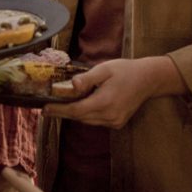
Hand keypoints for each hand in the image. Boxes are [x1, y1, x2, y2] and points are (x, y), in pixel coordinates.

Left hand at [44, 56, 184, 128]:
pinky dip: (87, 115)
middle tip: (49, 106)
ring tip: (62, 105)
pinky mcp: (117, 123)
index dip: (58, 111)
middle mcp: (110, 116)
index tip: (44, 109)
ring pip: (87, 121)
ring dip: (75, 113)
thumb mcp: (104, 69)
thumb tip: (71, 85)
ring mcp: (115, 121)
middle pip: (79, 117)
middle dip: (63, 112)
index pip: (76, 110)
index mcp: (105, 102)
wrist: (148, 79)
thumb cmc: (125, 70)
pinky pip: (96, 121)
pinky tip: (82, 105)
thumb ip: (86, 78)